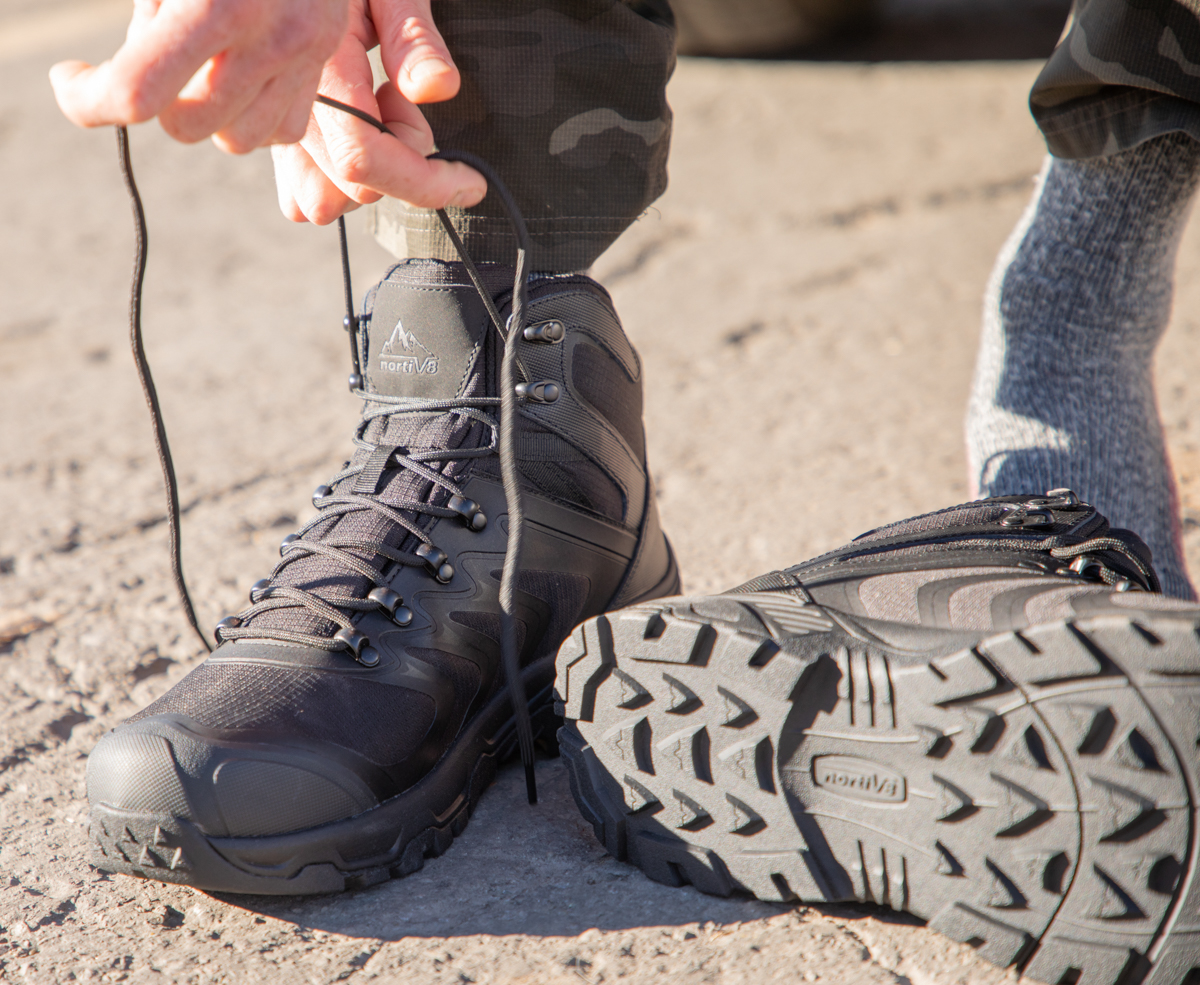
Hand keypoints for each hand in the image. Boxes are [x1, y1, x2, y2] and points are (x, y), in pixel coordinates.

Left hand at [50, 0, 349, 152]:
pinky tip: (241, 71)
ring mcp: (301, 58)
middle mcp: (267, 40)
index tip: (70, 79)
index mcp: (217, 5)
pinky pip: (281, 130)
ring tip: (204, 62)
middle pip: (186, 127)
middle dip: (161, 101)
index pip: (136, 91)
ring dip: (210, 114)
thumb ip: (148, 16)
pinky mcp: (321, 66)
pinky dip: (253, 113)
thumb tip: (119, 85)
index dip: (88, 100)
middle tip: (155, 53)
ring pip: (237, 140)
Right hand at [270, 0, 485, 224]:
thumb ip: (412, 37)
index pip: (363, 157)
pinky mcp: (272, 144)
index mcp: (316, 69)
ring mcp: (273, 131)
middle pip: (355, 187)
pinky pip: (300, 198)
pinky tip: (349, 132)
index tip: (470, 182)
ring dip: (367, 172)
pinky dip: (336, 181)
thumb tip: (437, 88)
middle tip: (398, 98)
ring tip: (371, 107)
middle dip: (400, 159)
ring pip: (326, 201)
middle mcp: (286, 108)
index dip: (425, 182)